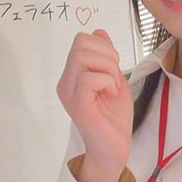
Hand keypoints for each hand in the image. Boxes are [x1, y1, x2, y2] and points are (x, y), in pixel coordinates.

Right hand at [57, 29, 132, 181]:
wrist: (114, 149)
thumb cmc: (113, 118)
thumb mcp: (114, 78)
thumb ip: (106, 56)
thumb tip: (99, 31)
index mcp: (72, 75)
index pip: (82, 39)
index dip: (104, 47)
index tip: (113, 69)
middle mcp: (66, 82)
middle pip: (81, 43)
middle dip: (107, 54)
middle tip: (114, 78)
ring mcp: (69, 93)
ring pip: (83, 57)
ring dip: (108, 68)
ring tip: (112, 86)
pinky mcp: (78, 105)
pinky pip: (88, 78)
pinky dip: (107, 81)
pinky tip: (110, 94)